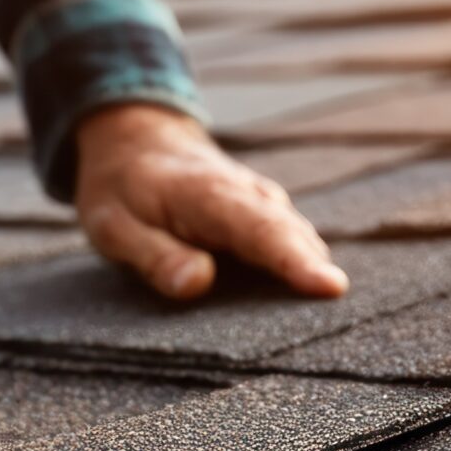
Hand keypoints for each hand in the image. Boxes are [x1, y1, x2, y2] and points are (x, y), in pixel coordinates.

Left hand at [71, 103, 347, 299]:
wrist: (136, 139)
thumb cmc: (121, 187)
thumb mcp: (112, 224)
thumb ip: (154, 254)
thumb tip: (199, 283)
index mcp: (208, 195)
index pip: (260, 230)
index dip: (295, 261)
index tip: (329, 287)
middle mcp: (246, 194)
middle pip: (292, 234)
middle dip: (316, 271)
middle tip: (338, 312)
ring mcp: (261, 201)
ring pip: (297, 236)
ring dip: (312, 268)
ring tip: (328, 310)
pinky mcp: (264, 212)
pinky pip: (290, 238)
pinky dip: (302, 262)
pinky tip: (308, 296)